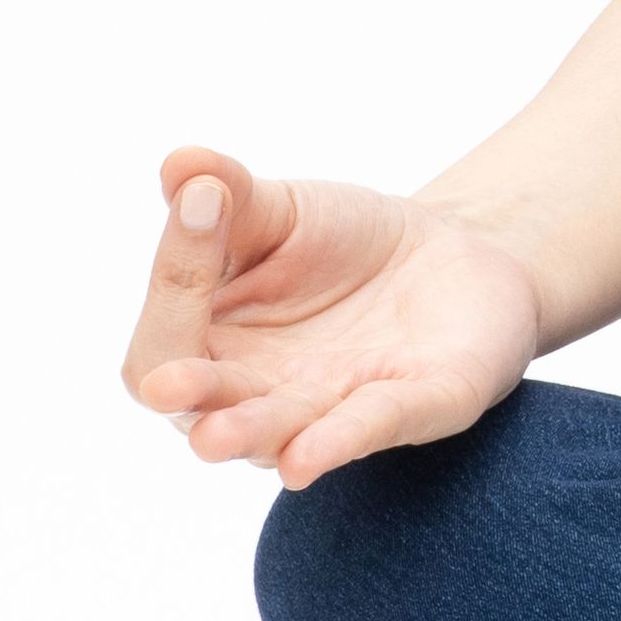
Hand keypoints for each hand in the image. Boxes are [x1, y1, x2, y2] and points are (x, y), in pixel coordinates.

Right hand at [117, 144, 546, 485]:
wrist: (455, 250)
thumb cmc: (345, 243)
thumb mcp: (283, 208)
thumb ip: (232, 193)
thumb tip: (179, 163)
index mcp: (213, 346)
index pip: (165, 340)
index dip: (173, 280)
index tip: (201, 202)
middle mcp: (261, 394)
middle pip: (205, 408)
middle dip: (191, 395)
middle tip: (170, 387)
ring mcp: (334, 407)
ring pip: (279, 433)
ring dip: (252, 432)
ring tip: (218, 437)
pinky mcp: (416, 407)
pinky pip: (372, 427)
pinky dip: (340, 440)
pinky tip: (306, 458)